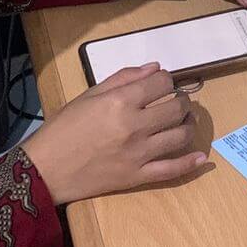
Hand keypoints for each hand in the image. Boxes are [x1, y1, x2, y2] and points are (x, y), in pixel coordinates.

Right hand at [24, 64, 202, 204]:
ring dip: (188, 125)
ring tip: (185, 122)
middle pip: (176, 108)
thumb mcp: (88, 95)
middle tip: (177, 102)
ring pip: (180, 136)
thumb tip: (155, 69)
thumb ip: (123, 78)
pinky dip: (190, 163)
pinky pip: (172, 170)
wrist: (44, 169)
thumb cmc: (63, 128)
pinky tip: (202, 157)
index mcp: (120, 101)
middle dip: (182, 101)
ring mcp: (139, 153)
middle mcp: (134, 125)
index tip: (163, 84)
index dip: (167, 81)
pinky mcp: (138, 177)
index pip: (161, 83)